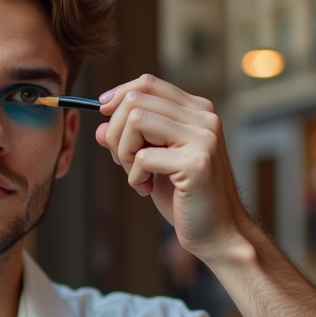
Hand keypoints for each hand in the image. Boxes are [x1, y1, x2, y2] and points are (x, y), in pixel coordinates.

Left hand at [94, 74, 249, 263]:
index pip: (149, 83)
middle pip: (135, 99)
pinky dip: (134, 177)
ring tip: (138, 177)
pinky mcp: (197, 162)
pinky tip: (147, 189)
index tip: (101, 111)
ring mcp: (204, 138)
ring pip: (136, 120)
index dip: (118, 94)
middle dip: (116, 132)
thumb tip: (99, 127)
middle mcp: (204, 118)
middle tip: (124, 162)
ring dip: (125, 153)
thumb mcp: (151, 162)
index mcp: (198, 111)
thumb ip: (130, 141)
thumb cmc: (183, 197)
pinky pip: (143, 156)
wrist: (216, 232)